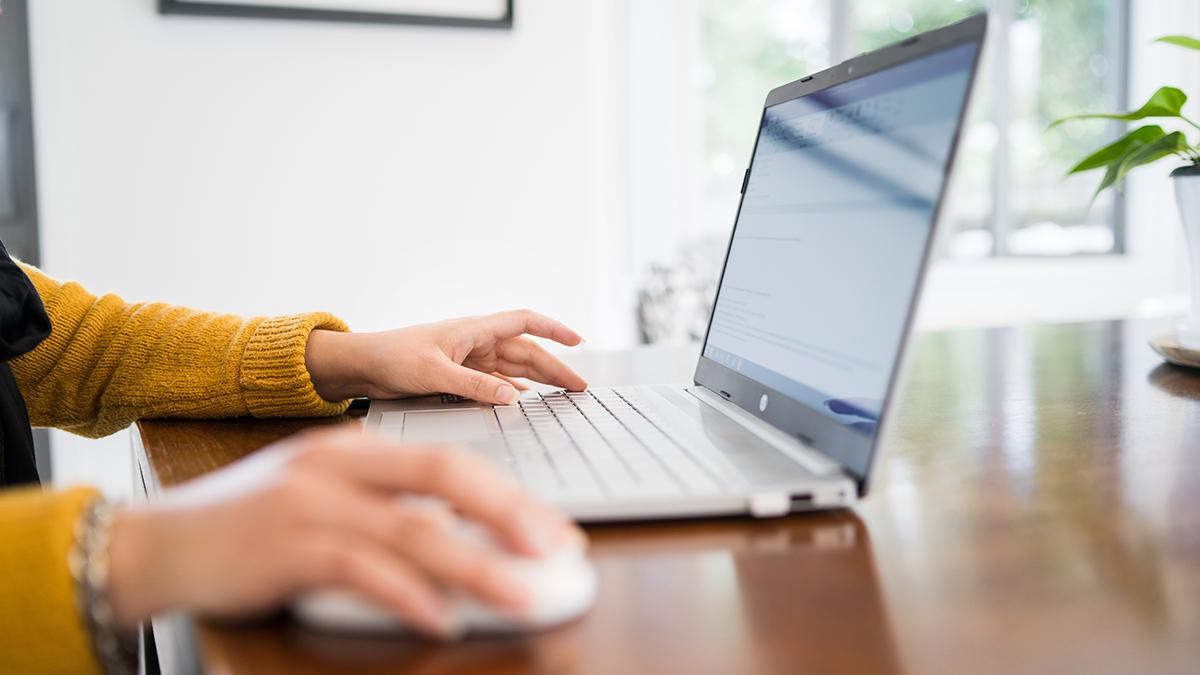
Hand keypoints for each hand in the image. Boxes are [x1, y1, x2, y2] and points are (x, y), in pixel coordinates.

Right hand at [104, 427, 578, 636]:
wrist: (161, 542)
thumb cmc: (250, 523)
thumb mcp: (320, 494)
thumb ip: (383, 506)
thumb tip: (456, 536)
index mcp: (353, 449)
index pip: (446, 460)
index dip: (506, 492)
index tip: (549, 527)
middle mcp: (337, 466)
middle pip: (441, 478)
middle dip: (508, 513)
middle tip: (555, 548)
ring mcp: (310, 504)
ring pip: (411, 531)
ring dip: (475, 566)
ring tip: (520, 595)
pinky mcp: (287, 548)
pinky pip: (361, 570)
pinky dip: (407, 596)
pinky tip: (440, 618)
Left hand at [304, 309, 587, 404]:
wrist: (362, 366)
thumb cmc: (392, 357)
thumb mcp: (434, 373)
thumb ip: (474, 387)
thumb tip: (512, 398)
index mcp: (473, 330)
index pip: (524, 322)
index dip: (554, 330)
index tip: (578, 341)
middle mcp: (476, 342)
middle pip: (526, 351)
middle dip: (555, 367)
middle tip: (579, 387)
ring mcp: (469, 360)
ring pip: (513, 369)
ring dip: (538, 380)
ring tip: (563, 394)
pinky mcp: (459, 377)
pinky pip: (495, 382)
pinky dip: (513, 391)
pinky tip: (524, 401)